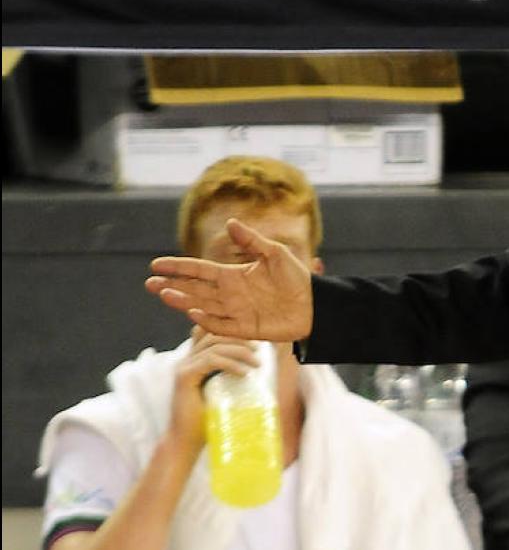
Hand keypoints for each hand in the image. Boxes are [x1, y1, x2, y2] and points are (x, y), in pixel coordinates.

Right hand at [146, 218, 313, 340]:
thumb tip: (230, 222)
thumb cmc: (296, 278)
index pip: (199, 270)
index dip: (178, 267)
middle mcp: (230, 294)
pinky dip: (206, 320)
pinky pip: (221, 325)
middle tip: (149, 283)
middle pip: (194, 289)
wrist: (315, 304)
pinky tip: (192, 312)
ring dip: (182, 301)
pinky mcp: (245, 329)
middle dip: (172, 286)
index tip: (156, 264)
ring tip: (164, 294)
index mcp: (233, 275)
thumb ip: (252, 240)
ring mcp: (235, 312)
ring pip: (202, 306)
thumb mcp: (275, 253)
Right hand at [167, 326, 259, 452]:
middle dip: (239, 339)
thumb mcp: (223, 392)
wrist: (186, 443)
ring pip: (214, 346)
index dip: (233, 333)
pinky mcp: (184, 378)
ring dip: (240, 351)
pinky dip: (231, 364)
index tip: (255, 342)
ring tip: (257, 363)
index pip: (210, 334)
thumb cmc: (207, 420)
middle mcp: (186, 361)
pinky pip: (210, 361)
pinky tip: (245, 373)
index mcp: (193, 361)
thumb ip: (230, 376)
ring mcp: (183, 368)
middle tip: (259, 350)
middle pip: (214, 336)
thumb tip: (257, 366)